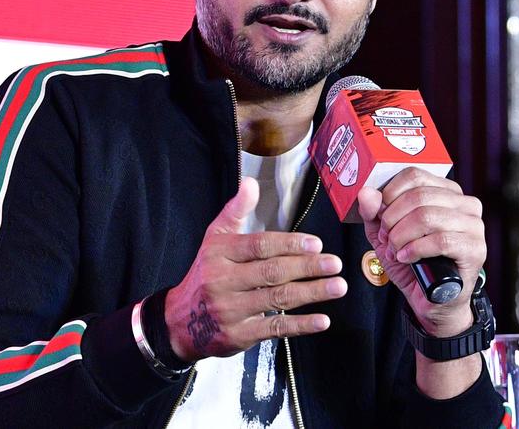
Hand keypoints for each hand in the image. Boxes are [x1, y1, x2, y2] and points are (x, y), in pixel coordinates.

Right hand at [165, 177, 347, 360]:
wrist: (181, 321)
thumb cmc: (205, 274)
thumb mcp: (214, 238)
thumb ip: (236, 210)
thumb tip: (251, 183)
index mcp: (220, 253)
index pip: (259, 246)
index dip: (289, 244)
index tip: (315, 244)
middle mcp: (223, 281)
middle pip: (271, 272)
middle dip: (307, 267)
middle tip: (334, 263)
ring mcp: (231, 310)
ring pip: (277, 298)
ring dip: (312, 292)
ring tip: (337, 286)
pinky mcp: (240, 334)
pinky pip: (275, 327)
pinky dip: (301, 325)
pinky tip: (322, 320)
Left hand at [357, 168, 485, 337]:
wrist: (432, 300)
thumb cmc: (413, 262)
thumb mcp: (385, 235)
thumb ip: (374, 213)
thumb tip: (366, 192)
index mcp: (445, 192)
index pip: (414, 175)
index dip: (390, 193)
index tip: (380, 215)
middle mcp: (465, 203)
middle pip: (419, 196)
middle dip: (393, 219)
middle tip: (386, 238)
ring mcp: (474, 225)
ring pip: (428, 216)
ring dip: (401, 236)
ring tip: (395, 250)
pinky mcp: (476, 249)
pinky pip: (441, 240)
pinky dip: (415, 249)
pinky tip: (406, 258)